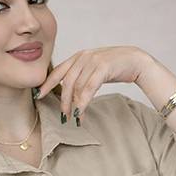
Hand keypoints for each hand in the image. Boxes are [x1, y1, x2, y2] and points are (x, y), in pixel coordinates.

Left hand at [35, 45, 151, 122]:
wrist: (136, 61)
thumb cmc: (115, 68)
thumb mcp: (94, 70)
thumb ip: (81, 77)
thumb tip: (70, 94)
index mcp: (78, 56)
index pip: (58, 71)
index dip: (47, 84)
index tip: (38, 96)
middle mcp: (83, 56)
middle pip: (66, 82)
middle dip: (63, 101)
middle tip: (63, 116)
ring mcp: (93, 60)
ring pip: (77, 86)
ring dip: (74, 105)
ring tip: (74, 118)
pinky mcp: (103, 67)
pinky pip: (88, 88)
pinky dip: (83, 102)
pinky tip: (80, 112)